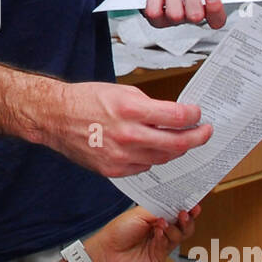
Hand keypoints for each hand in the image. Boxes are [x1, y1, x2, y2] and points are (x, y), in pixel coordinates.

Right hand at [49, 81, 211, 177]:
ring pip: (163, 158)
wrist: (55, 117)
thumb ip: (150, 106)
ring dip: (176, 149)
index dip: (194, 116)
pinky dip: (152, 158)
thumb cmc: (85, 101)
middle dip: (197, 137)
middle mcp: (128, 135)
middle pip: (177, 143)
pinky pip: (144, 166)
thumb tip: (173, 116)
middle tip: (205, 132)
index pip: (177, 117)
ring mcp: (121, 156)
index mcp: (131, 110)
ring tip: (182, 141)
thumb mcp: (122, 92)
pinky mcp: (113, 170)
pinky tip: (151, 148)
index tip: (198, 114)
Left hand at [91, 205, 199, 261]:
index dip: (186, 206)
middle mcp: (162, 230)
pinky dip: (165, 237)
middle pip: (184, 225)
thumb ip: (158, 209)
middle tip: (188, 212)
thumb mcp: (139, 213)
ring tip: (165, 222)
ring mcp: (162, 243)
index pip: (176, 210)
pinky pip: (168, 245)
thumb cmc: (118, 231)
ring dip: (175, 228)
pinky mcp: (160, 256)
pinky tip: (158, 232)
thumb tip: (175, 203)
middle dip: (188, 218)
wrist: (106, 252)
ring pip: (180, 235)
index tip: (195, 200)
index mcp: (157, 216)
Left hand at [144, 0, 225, 29]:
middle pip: (195, 17)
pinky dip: (154, 2)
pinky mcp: (155, 15)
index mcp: (206, 8)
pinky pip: (154, 14)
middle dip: (192, 1)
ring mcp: (171, 17)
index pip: (217, 19)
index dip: (216, 9)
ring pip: (174, 16)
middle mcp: (189, 15)